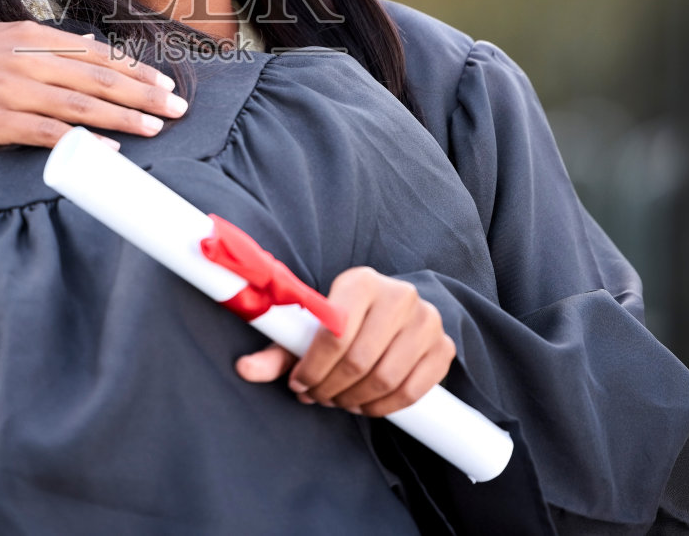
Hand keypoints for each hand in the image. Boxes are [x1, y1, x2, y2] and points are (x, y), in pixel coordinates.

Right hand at [0, 21, 186, 147]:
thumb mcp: (2, 36)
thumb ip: (45, 45)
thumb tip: (87, 51)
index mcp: (31, 37)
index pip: (96, 55)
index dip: (135, 71)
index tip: (164, 84)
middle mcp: (28, 62)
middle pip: (98, 79)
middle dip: (143, 94)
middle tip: (177, 108)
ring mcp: (13, 93)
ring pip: (82, 105)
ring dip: (123, 117)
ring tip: (155, 127)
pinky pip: (49, 133)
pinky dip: (82, 141)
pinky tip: (108, 149)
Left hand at [234, 267, 454, 417]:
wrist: (393, 310)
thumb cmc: (343, 318)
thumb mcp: (311, 325)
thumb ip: (279, 349)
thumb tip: (245, 369)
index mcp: (362, 281)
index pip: (335, 333)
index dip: (312, 367)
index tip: (299, 383)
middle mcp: (400, 296)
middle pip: (360, 361)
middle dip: (330, 388)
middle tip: (317, 396)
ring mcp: (427, 321)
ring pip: (385, 380)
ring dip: (354, 400)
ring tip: (338, 400)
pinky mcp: (443, 347)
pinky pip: (411, 392)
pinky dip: (383, 408)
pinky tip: (364, 404)